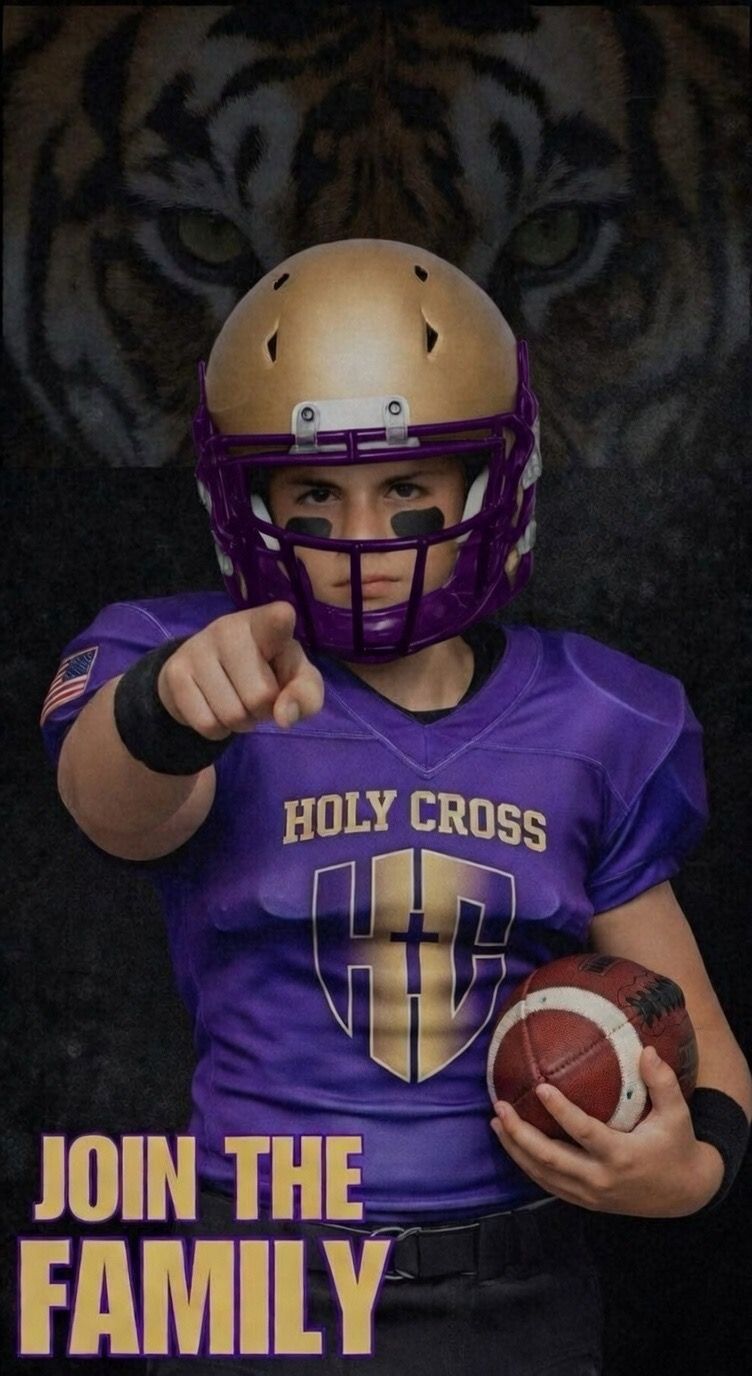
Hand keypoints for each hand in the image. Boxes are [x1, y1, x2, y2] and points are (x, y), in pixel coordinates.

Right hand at [157, 601, 323, 738]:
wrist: (209, 671)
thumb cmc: (266, 670)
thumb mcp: (296, 679)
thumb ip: (305, 694)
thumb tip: (284, 717)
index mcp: (266, 623)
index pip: (276, 619)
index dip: (279, 621)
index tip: (283, 617)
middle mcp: (230, 628)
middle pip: (260, 697)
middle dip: (262, 711)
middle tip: (256, 697)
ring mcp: (198, 647)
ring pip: (232, 715)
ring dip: (240, 723)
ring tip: (236, 702)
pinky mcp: (175, 672)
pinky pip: (207, 724)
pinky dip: (217, 730)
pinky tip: (215, 709)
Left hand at [491, 1046, 723, 1217]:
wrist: (684, 1195)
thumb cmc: (677, 1147)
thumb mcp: (677, 1114)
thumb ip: (662, 1082)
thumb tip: (646, 1049)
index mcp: (621, 1155)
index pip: (584, 1132)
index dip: (560, 1111)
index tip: (540, 1087)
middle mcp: (601, 1179)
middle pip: (550, 1158)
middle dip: (520, 1134)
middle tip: (501, 1108)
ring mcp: (590, 1195)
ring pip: (543, 1174)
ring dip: (516, 1149)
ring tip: (496, 1122)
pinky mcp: (585, 1202)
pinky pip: (549, 1185)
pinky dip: (527, 1166)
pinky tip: (513, 1145)